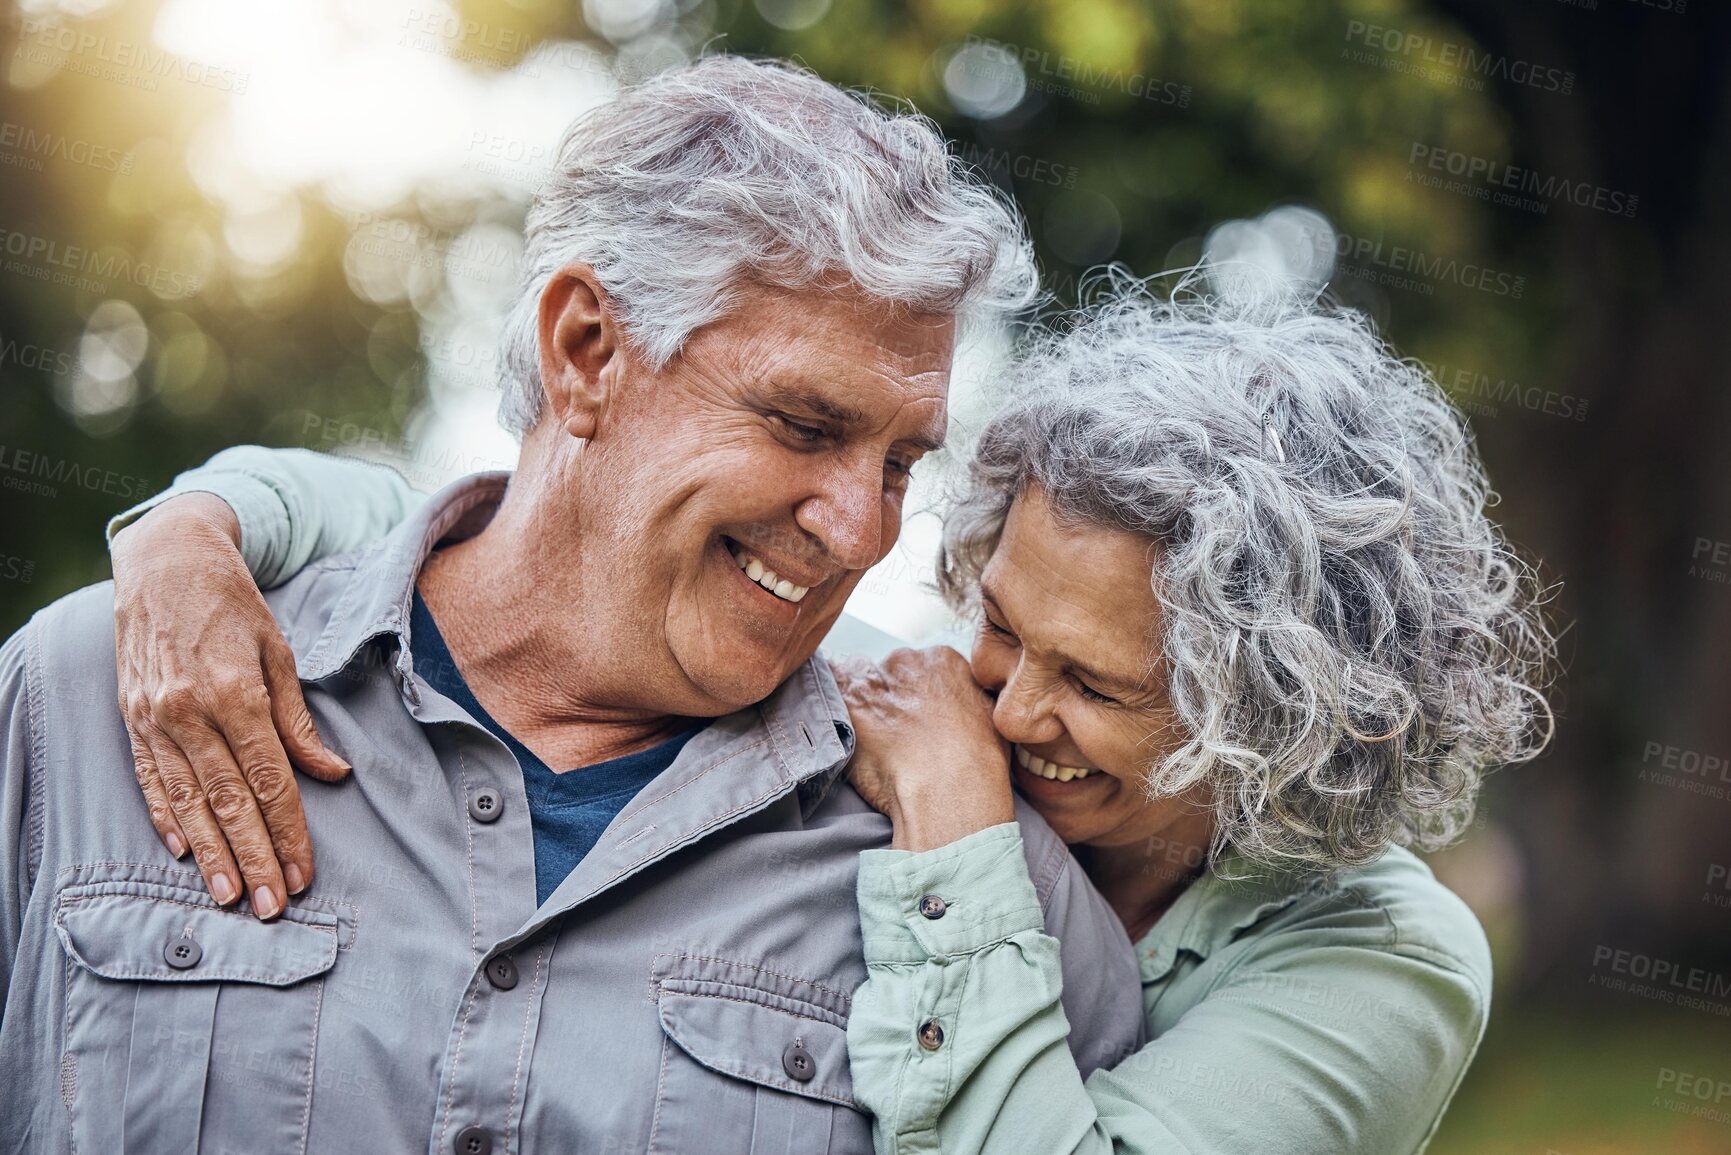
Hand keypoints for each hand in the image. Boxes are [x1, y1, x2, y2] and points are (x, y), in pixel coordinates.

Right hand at [112, 493, 350, 917]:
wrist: (166, 560)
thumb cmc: (234, 604)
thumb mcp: (279, 652)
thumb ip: (298, 719)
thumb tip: (332, 771)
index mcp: (235, 695)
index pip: (268, 781)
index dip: (288, 831)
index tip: (303, 873)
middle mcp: (189, 712)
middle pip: (227, 802)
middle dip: (252, 858)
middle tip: (271, 906)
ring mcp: (154, 718)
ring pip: (186, 800)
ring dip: (209, 854)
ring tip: (228, 897)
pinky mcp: (132, 718)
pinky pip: (151, 777)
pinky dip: (166, 817)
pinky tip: (183, 851)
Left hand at [829, 647, 1013, 851]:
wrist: (949, 788)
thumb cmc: (975, 765)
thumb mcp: (990, 721)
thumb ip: (969, 702)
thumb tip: (963, 709)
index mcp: (944, 660)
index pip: (921, 666)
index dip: (917, 694)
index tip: (916, 718)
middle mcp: (908, 660)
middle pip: (890, 670)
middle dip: (889, 696)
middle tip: (894, 732)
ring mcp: (874, 677)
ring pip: (857, 677)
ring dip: (860, 701)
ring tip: (870, 736)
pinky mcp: (846, 700)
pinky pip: (828, 684)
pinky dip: (829, 702)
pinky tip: (838, 724)